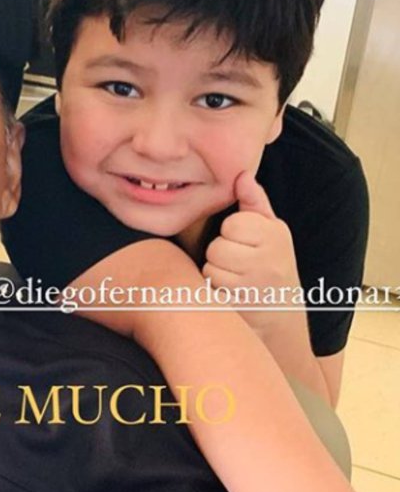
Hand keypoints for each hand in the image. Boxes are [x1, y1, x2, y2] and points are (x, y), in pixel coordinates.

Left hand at [202, 171, 300, 333]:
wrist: (282, 317)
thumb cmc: (271, 265)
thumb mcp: (270, 232)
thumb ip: (254, 203)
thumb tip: (241, 174)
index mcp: (276, 235)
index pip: (232, 225)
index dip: (231, 234)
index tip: (245, 244)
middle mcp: (270, 260)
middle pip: (217, 248)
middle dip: (221, 255)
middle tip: (239, 265)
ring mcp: (256, 285)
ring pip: (211, 268)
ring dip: (216, 274)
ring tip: (235, 279)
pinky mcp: (242, 305)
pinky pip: (210, 289)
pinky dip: (215, 291)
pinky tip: (232, 294)